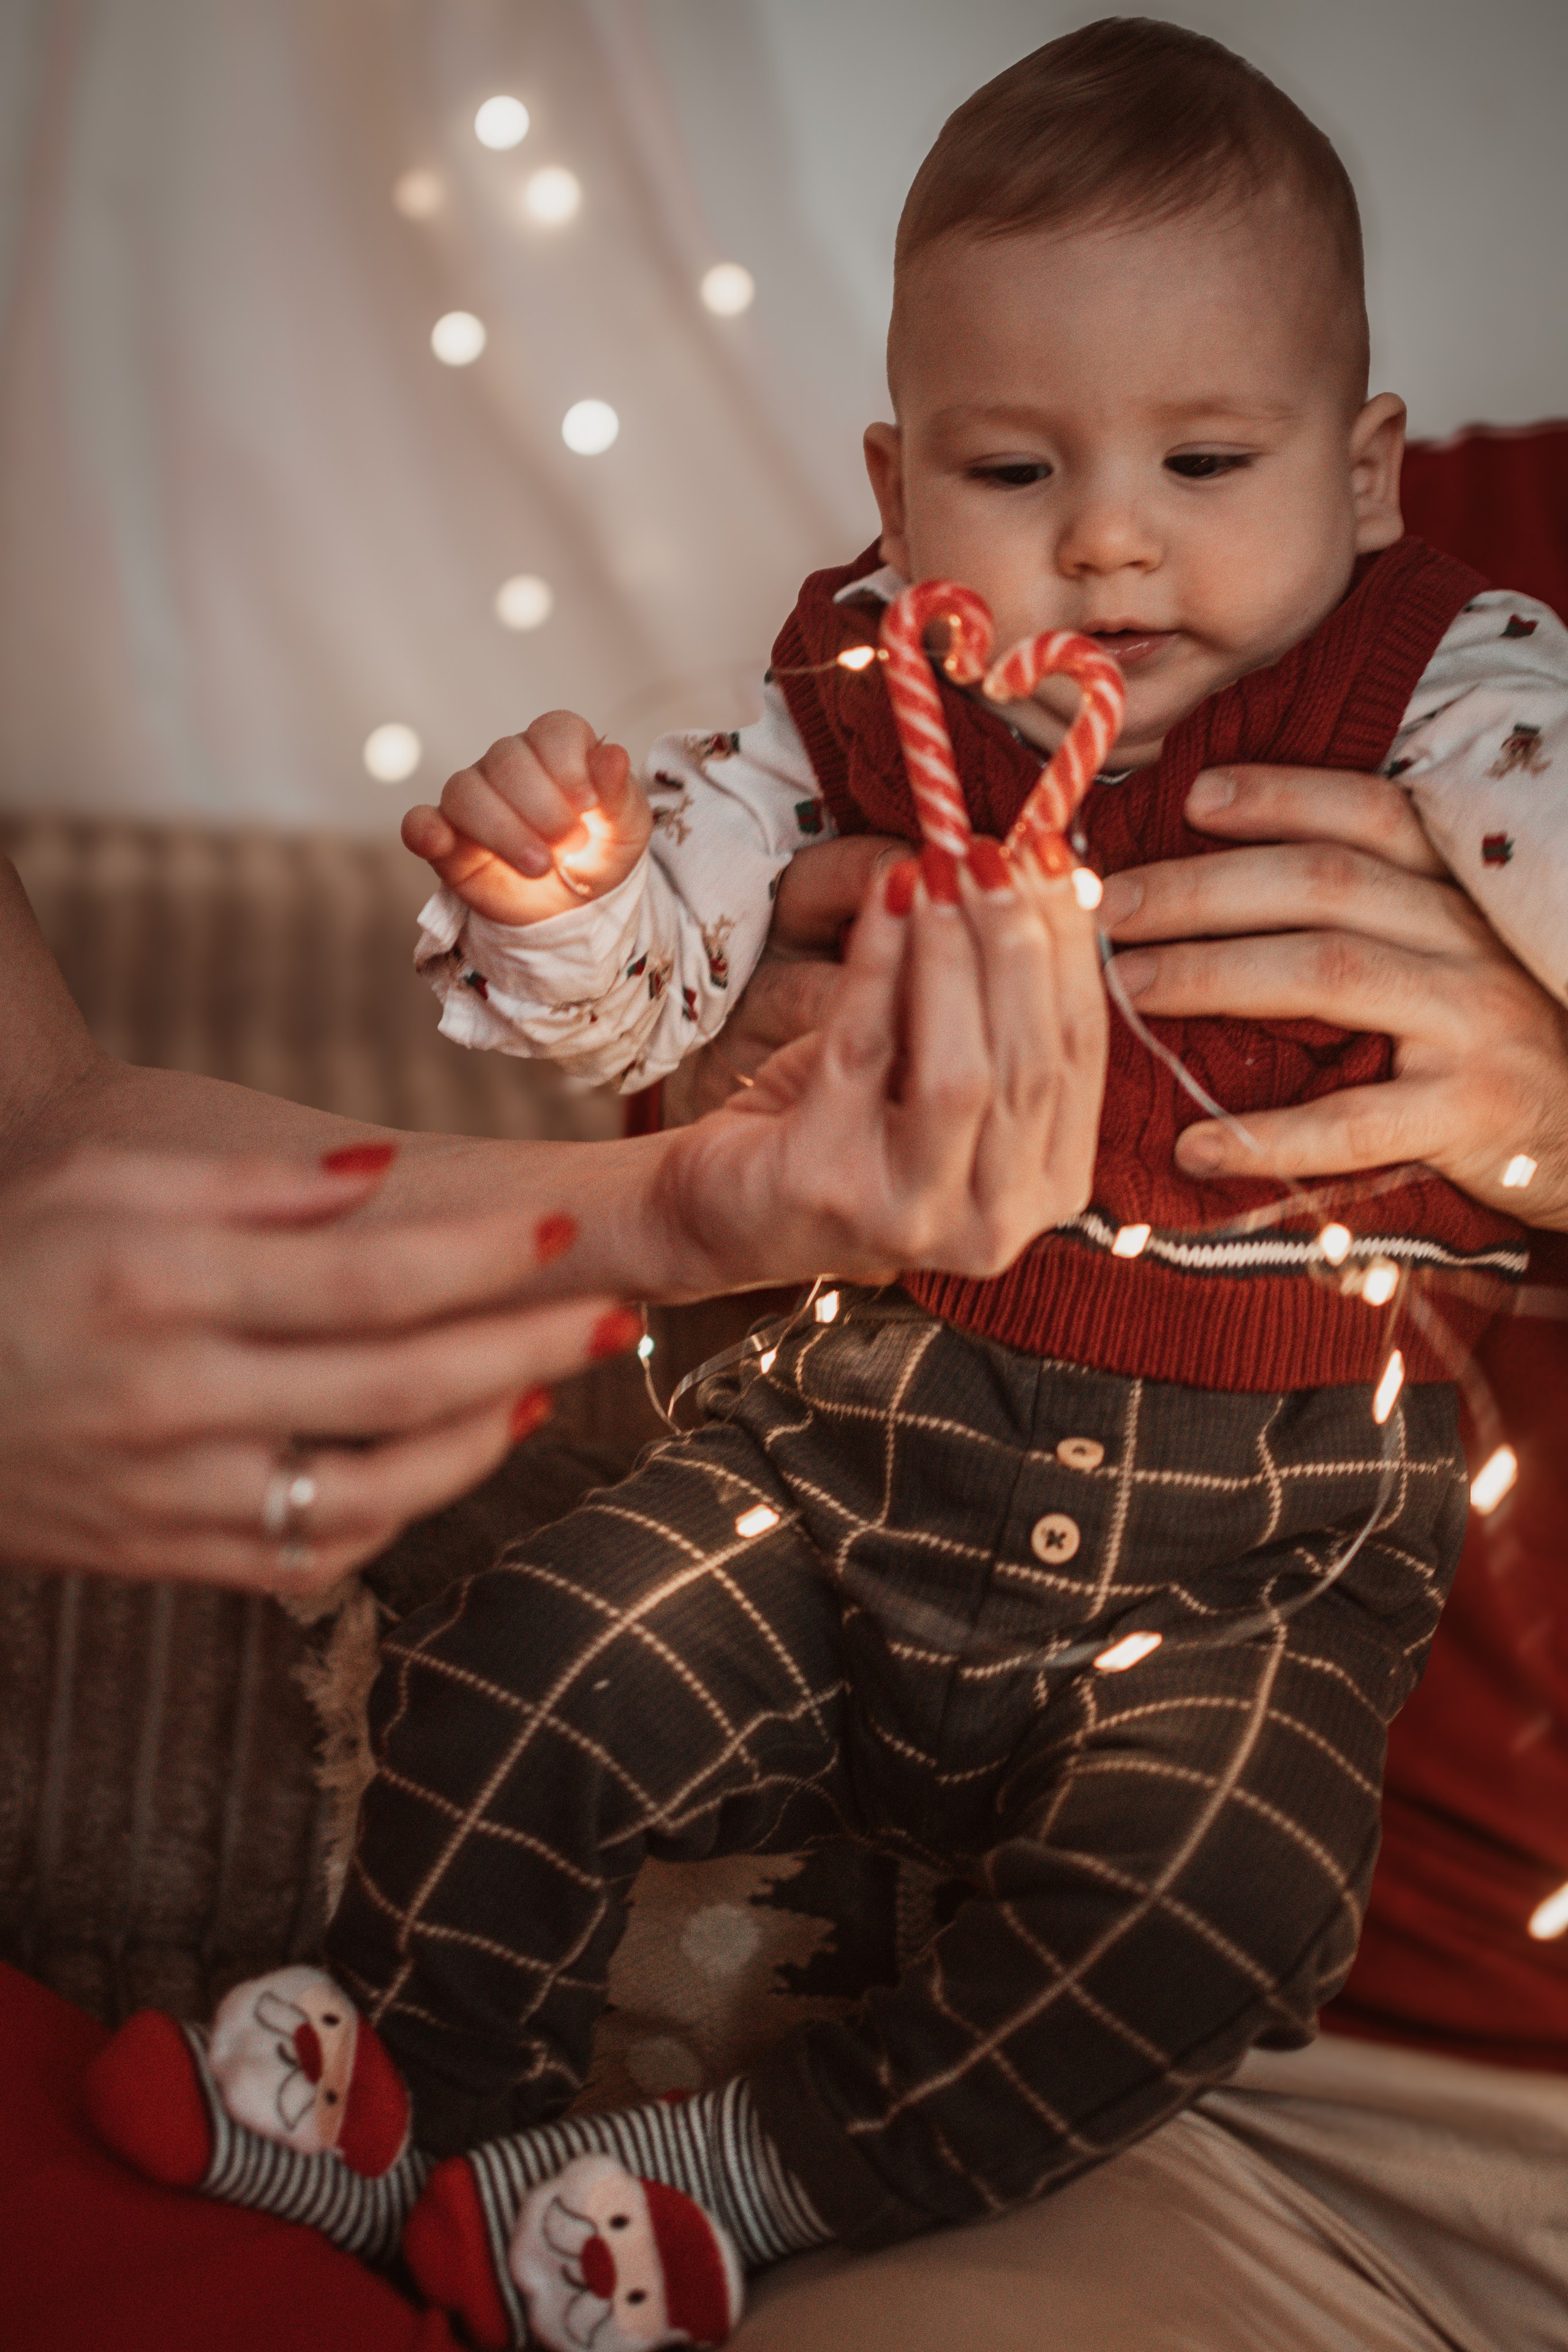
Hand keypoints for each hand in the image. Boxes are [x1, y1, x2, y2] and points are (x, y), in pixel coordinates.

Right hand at [0, 1147, 629, 1591]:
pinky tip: (449, 1460)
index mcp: (160, 1287)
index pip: (366, 1281)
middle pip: (394, 1387)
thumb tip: (381, 1179)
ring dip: (480, 1444)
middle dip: (521, 1349)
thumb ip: (247, 1187)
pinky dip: (397, 1513)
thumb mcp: (103, 1181)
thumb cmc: (7, 1256)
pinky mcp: (163, 1556)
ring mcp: (169, 1494)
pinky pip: (312, 1555)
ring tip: (546, 1388)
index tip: (566, 1233)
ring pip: (371, 1490)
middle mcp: (172, 1399)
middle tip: (615, 1318)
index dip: (481, 1263)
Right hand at [401, 711, 650, 925]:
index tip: (588, 805)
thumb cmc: (601, 856)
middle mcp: (510, 763)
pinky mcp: (446, 837)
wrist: (574, 910)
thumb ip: (619, 794)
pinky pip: (419, 822)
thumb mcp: (626, 831)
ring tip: (539, 866)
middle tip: (570, 846)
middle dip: (543, 807)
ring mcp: (473, 797)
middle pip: (508, 759)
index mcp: (558, 749)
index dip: (569, 764)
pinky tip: (439, 842)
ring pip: (466, 790)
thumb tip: (614, 756)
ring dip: (503, 830)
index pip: (554, 730)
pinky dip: (424, 830)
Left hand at [660, 842, 1107, 1286]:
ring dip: (953, 953)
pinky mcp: (828, 1186)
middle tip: (995, 853)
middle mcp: (994, 1223)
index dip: (1070, 948)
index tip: (1053, 858)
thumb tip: (1035, 873)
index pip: (1079, 1054)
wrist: (727, 1207)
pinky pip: (863, 1053)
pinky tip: (885, 898)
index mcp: (1045, 1187)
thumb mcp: (933, 1063)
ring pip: (961, 1071)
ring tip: (941, 866)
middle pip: (1030, 1063)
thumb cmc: (844, 1125)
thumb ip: (988, 1001)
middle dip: (1016, 942)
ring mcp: (912, 1216)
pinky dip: (877, 964)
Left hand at [1100, 763, 1567, 1228]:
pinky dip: (1267, 1135)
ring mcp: (1476, 1024)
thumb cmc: (1502, 1041)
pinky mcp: (1471, 1114)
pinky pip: (1353, 1121)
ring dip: (1212, 975)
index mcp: (1464, 893)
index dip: (1283, 797)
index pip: (1372, 817)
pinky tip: (1196, 1144)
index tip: (1192, 799)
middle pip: (1323, 886)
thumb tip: (1231, 882)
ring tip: (1125, 990)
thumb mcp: (1459, 954)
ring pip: (1327, 975)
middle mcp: (1472, 940)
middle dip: (1202, 890)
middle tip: (1110, 909)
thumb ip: (1379, 917)